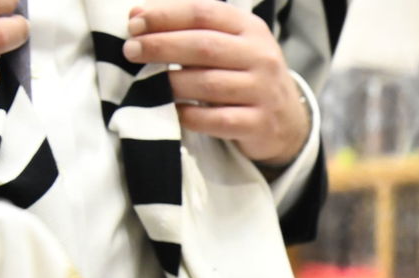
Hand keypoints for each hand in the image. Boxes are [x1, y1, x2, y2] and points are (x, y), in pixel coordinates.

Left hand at [122, 0, 308, 168]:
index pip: (203, 13)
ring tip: (147, 82)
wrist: (287, 121)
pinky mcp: (260, 124)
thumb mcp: (230, 44)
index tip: (133, 23)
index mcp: (250, 29)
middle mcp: (261, 57)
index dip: (165, 15)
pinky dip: (190, 116)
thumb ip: (189, 29)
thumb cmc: (245, 75)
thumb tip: (136, 17)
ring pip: (208, 84)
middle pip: (204, 46)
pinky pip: (217, 120)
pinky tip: (174, 111)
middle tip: (130, 51)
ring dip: (170, 82)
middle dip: (161, 46)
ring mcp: (264, 92)